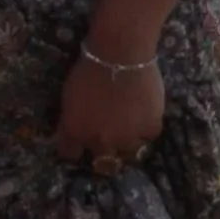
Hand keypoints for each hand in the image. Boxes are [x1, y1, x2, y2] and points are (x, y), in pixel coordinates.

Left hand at [53, 51, 165, 173]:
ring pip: (127, 152)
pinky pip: (148, 136)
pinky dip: (146, 127)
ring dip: (126, 142)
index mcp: (75, 131)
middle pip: (102, 163)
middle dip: (103, 153)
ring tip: (128, 125)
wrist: (119, 55)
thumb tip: (77, 130)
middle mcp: (100, 141)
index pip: (70, 154)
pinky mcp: (150, 129)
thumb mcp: (69, 97)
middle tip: (108, 140)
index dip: (75, 148)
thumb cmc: (88, 69)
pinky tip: (143, 112)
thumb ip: (73, 120)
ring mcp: (127, 138)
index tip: (79, 143)